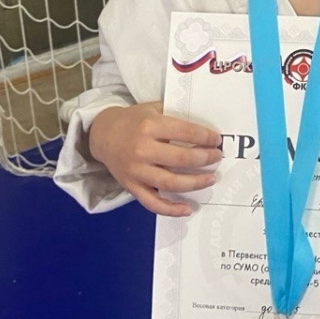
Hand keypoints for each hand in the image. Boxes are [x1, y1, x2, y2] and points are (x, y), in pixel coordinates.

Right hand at [88, 102, 221, 215]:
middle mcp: (143, 149)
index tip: (217, 140)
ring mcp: (137, 171)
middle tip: (217, 157)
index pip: (186, 132)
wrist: (102, 135)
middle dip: (206, 158)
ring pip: (171, 183)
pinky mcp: (131, 187)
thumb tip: (203, 126)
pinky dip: (171, 209)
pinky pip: (152, 203)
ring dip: (196, 183)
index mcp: (150, 126)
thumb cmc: (133, 121)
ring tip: (211, 179)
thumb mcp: (152, 108)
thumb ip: (174, 114)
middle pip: (182, 158)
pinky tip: (187, 209)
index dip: (205, 137)